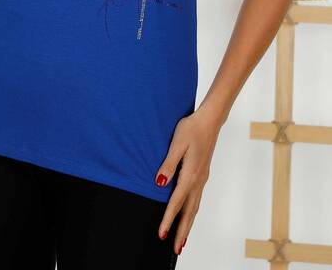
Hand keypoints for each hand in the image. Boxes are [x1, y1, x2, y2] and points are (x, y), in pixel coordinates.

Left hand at [155, 107, 222, 254]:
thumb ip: (168, 164)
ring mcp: (202, 179)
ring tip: (182, 240)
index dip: (168, 219)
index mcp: (190, 174)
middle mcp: (198, 180)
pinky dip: (192, 212)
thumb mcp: (176, 143)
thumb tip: (160, 183)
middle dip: (182, 231)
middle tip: (176, 250)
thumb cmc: (191, 129)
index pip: (177, 202)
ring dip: (188, 224)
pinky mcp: (202, 175)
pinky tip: (188, 215)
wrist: (210, 120)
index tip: (162, 234)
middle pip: (189, 212)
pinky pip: (197, 199)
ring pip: (195, 207)